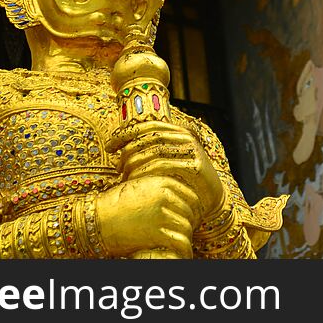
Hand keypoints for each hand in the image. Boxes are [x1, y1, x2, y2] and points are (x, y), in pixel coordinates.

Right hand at [95, 175, 198, 257]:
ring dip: (185, 238)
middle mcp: (165, 196)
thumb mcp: (140, 188)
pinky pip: (181, 242)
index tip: (190, 219)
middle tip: (183, 234)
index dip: (193, 210)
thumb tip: (181, 202)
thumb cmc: (115, 206)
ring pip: (187, 228)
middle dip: (189, 224)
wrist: (96, 220)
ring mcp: (162, 214)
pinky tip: (182, 254)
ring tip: (181, 245)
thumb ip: (161, 191)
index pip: (192, 197)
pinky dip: (184, 250)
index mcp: (162, 182)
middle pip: (190, 213)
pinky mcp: (157, 232)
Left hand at [108, 121, 224, 219]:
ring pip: (154, 150)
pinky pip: (164, 164)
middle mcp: (185, 137)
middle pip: (149, 137)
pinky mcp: (195, 165)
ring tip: (125, 177)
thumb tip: (121, 152)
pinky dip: (146, 171)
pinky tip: (137, 180)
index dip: (126, 133)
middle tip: (117, 167)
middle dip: (128, 151)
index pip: (147, 125)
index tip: (110, 146)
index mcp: (178, 131)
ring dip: (135, 163)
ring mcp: (192, 150)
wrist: (212, 197)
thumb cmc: (185, 180)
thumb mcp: (169, 161)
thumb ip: (152, 152)